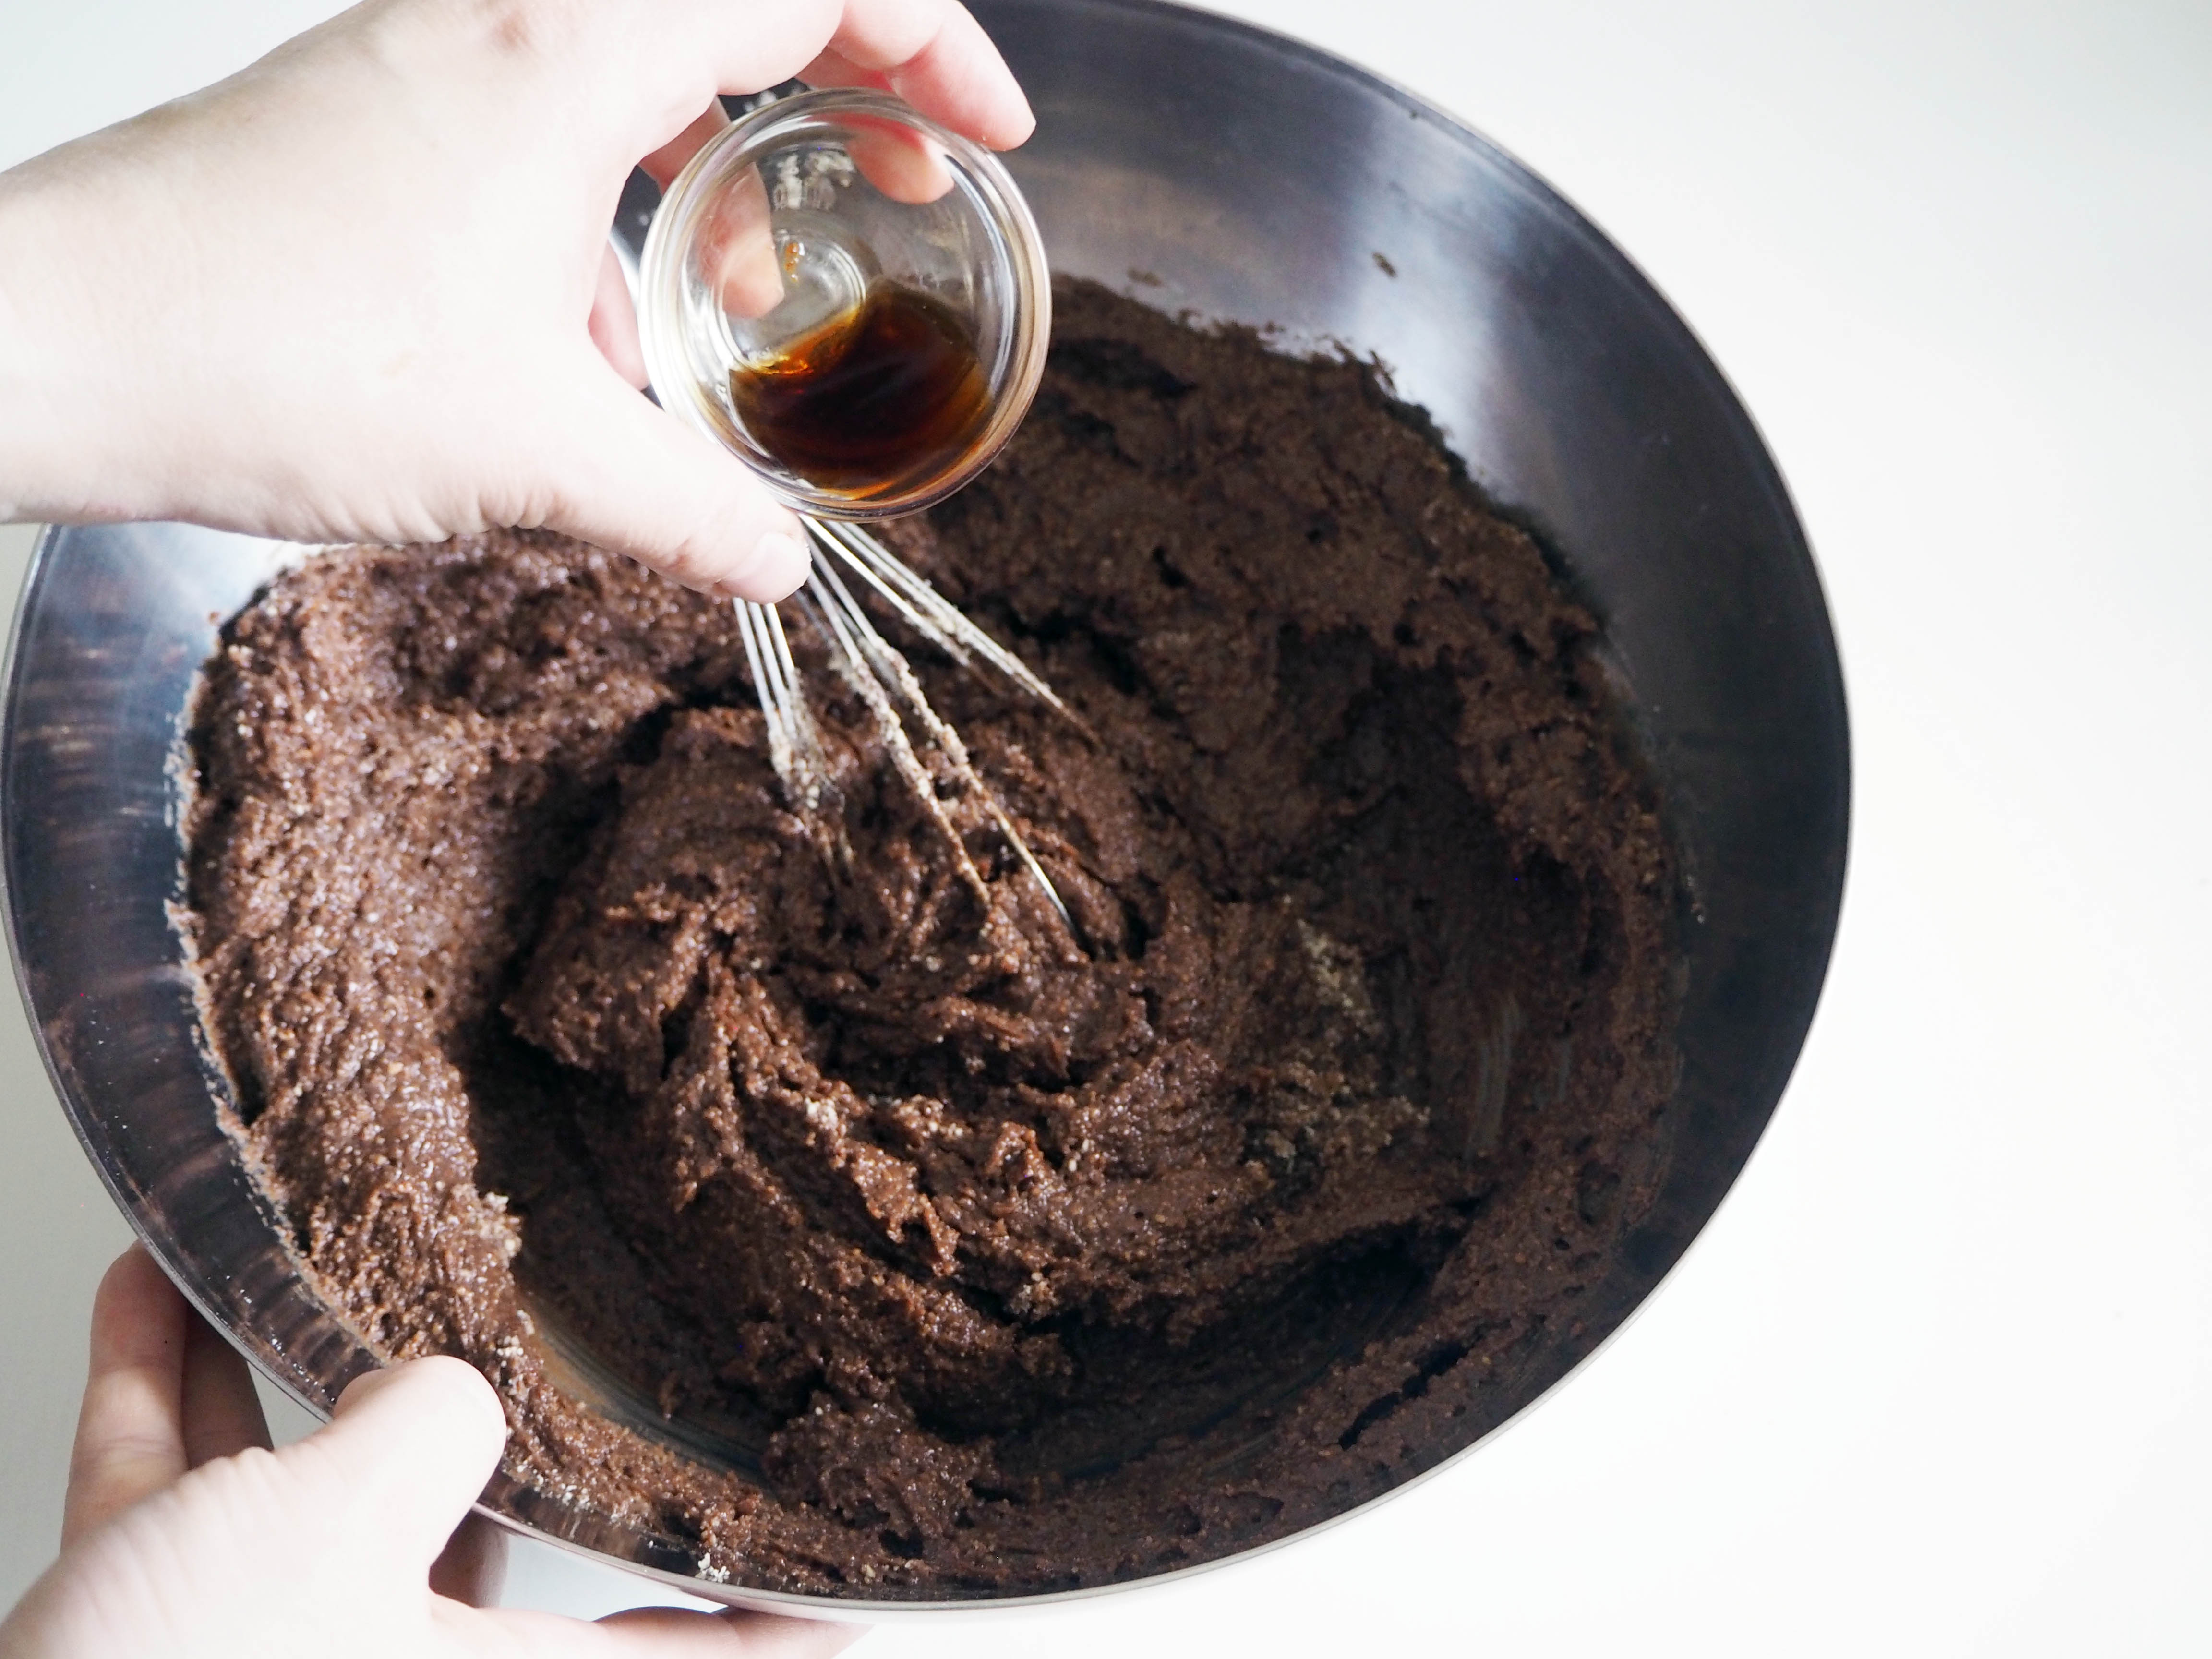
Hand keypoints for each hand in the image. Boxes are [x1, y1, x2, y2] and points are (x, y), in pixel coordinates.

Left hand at [0, 0, 1033, 600]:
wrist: (44, 340)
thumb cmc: (266, 353)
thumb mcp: (529, 451)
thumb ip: (686, 508)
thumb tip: (780, 564)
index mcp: (567, 52)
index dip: (931, 50)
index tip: (989, 138)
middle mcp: (499, 21)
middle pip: (730, 6)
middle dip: (845, 90)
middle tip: (905, 186)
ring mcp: (428, 58)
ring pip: (633, 66)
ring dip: (718, 163)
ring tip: (758, 288)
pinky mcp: (377, 116)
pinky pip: (544, 122)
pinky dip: (614, 203)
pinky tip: (607, 338)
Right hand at [0, 1247, 859, 1658]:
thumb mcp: (343, 1536)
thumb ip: (426, 1435)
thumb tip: (447, 1384)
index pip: (688, 1649)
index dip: (777, 1619)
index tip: (853, 1598)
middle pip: (460, 1524)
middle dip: (447, 1409)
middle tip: (481, 1306)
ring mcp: (264, 1649)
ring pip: (295, 1485)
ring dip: (268, 1364)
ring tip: (271, 1251)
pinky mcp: (141, 1636)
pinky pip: (169, 1490)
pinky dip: (159, 1394)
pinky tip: (150, 1292)